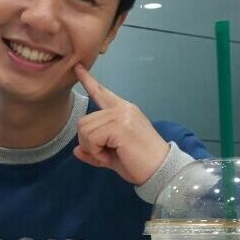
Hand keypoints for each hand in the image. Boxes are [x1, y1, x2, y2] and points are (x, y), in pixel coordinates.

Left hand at [73, 63, 168, 185]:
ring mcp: (120, 115)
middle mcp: (121, 108)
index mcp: (123, 110)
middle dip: (88, 142)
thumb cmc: (140, 164)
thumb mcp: (112, 156)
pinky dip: (96, 152)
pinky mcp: (119, 126)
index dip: (87, 80)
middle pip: (83, 121)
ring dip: (92, 148)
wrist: (162, 171)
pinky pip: (91, 138)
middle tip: (106, 153)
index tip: (77, 67)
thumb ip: (94, 150)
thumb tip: (76, 150)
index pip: (101, 92)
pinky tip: (111, 155)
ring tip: (110, 154)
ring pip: (84, 129)